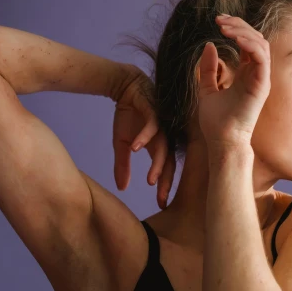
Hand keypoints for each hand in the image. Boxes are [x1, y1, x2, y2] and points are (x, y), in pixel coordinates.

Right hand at [112, 65, 175, 208]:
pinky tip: (136, 148)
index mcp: (160, 145)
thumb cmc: (128, 115)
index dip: (164, 186)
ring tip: (151, 180)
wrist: (125, 86)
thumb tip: (122, 188)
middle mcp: (165, 135)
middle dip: (166, 181)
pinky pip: (152, 126)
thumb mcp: (121, 143)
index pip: (166, 169)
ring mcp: (162, 123)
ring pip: (164, 146)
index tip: (162, 204)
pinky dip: (144, 137)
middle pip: (170, 161)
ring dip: (157, 163)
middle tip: (162, 199)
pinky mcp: (155, 110)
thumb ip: (123, 164)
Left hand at [197, 15, 270, 149]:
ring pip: (260, 45)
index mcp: (246, 74)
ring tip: (224, 27)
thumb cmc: (216, 122)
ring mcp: (261, 79)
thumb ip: (209, 69)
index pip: (247, 43)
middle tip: (219, 20)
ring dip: (243, 32)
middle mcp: (256, 74)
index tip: (218, 21)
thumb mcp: (207, 89)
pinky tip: (234, 38)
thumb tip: (209, 46)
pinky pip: (261, 58)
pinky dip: (249, 45)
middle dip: (239, 25)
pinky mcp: (261, 85)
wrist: (221, 141)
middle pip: (256, 39)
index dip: (236, 28)